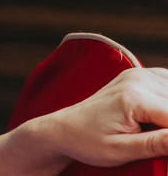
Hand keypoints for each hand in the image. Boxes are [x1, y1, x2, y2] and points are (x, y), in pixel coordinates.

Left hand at [49, 67, 167, 166]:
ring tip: (157, 130)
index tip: (165, 144)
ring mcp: (137, 74)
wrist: (65, 127)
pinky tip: (162, 116)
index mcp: (134, 98)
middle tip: (158, 139)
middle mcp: (137, 79)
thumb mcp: (122, 151)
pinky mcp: (138, 75)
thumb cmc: (88, 141)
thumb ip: (158, 145)